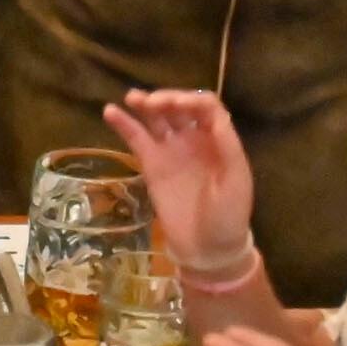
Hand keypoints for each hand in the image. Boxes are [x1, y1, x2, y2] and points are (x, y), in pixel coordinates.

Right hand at [98, 89, 260, 274]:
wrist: (208, 247)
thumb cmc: (229, 215)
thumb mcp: (236, 181)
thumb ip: (226, 147)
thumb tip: (213, 116)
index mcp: (219, 141)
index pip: (205, 107)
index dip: (189, 99)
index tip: (173, 105)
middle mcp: (194, 140)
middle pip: (179, 107)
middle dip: (165, 99)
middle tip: (149, 103)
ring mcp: (171, 151)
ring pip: (156, 118)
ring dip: (145, 104)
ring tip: (132, 98)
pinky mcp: (151, 165)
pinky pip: (137, 139)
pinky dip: (124, 124)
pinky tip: (110, 112)